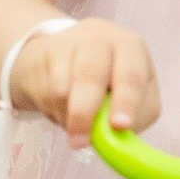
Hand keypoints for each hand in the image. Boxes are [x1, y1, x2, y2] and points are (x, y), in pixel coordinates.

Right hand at [9, 17, 159, 148]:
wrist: (60, 59)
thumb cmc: (104, 84)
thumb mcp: (128, 99)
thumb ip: (131, 118)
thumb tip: (116, 135)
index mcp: (132, 48)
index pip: (132, 75)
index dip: (126, 102)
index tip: (120, 126)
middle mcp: (103, 37)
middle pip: (92, 75)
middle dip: (87, 112)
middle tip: (83, 141)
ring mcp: (72, 41)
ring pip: (64, 89)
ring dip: (69, 118)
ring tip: (75, 125)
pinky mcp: (46, 51)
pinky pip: (46, 92)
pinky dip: (53, 111)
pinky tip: (60, 107)